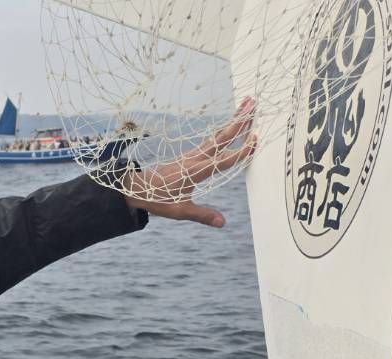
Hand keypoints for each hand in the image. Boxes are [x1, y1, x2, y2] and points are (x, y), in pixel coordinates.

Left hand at [123, 96, 256, 227]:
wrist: (136, 187)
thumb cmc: (157, 199)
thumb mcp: (179, 211)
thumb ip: (201, 215)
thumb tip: (222, 223)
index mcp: (196, 172)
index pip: (223, 160)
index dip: (240, 151)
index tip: (255, 139)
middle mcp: (196, 159)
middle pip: (222, 138)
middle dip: (239, 121)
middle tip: (254, 103)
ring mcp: (192, 155)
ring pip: (217, 135)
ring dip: (233, 121)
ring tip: (247, 106)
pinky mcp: (189, 155)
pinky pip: (210, 140)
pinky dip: (222, 131)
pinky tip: (229, 126)